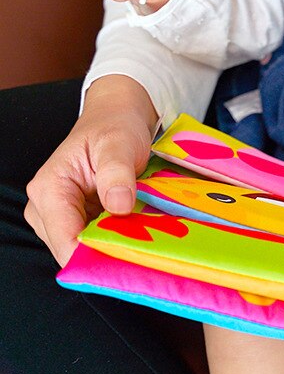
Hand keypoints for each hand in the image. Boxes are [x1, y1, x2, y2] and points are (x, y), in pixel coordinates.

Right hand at [24, 75, 157, 266]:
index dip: (95, 255)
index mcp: (50, 190)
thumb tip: (118, 206)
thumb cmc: (116, 125)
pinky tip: (139, 233)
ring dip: (114, 245)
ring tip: (146, 239)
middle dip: (107, 252)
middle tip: (146, 248)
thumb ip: (116, 174)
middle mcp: (47, 208)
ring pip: (86, 247)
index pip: (65, 239)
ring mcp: (62, 215)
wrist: (118, 115)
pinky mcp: (79, 218)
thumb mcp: (119, 143)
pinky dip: (116, 238)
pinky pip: (95, 238)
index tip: (129, 259)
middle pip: (74, 249)